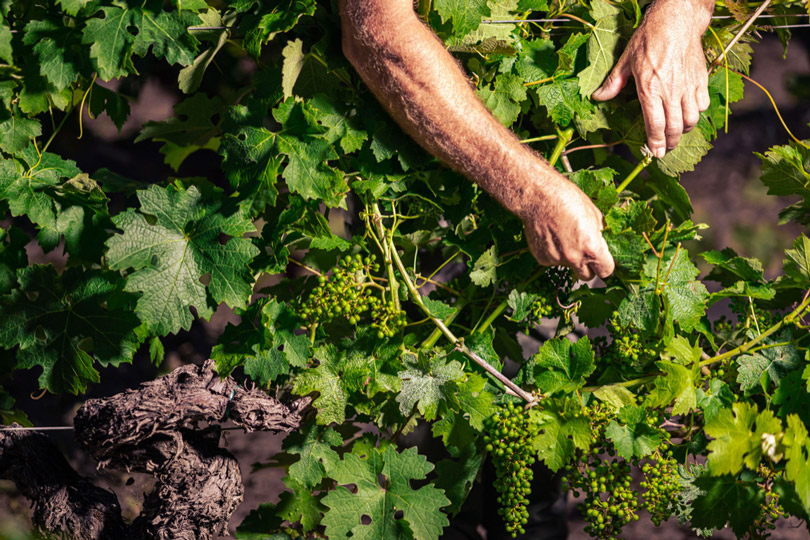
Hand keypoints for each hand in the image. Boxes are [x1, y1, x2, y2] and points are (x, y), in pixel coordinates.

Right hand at [520, 178, 614, 280]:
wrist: (538, 197)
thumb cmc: (567, 199)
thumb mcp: (594, 213)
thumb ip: (599, 233)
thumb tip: (603, 241)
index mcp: (592, 248)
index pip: (606, 271)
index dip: (605, 265)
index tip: (603, 260)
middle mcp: (574, 258)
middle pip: (587, 276)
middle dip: (588, 266)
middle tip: (585, 252)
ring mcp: (556, 259)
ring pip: (568, 266)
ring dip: (569, 257)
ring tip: (564, 235)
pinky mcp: (542, 258)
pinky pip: (553, 260)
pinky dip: (554, 252)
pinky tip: (552, 236)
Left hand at [591, 0, 712, 157]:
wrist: (676, 20)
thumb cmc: (649, 38)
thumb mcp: (626, 60)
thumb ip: (614, 82)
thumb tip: (598, 97)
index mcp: (649, 89)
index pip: (654, 125)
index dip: (655, 143)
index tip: (655, 154)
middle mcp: (670, 91)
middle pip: (674, 127)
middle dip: (669, 143)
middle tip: (665, 150)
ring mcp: (688, 86)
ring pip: (691, 119)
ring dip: (683, 130)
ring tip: (675, 133)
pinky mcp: (701, 79)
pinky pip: (703, 105)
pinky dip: (697, 113)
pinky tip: (689, 113)